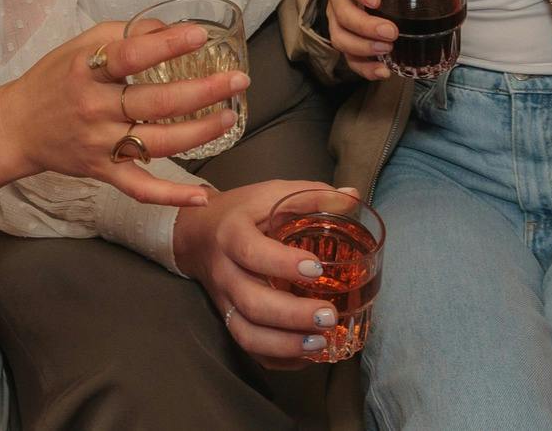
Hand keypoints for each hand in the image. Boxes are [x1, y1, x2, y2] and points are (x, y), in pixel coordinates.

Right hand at [0, 20, 245, 207]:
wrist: (17, 126)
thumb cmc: (54, 78)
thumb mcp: (80, 45)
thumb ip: (125, 34)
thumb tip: (172, 28)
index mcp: (87, 71)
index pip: (130, 56)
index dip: (166, 45)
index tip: (200, 36)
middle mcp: (94, 109)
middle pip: (155, 103)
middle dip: (203, 91)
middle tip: (238, 80)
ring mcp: (99, 144)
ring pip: (156, 143)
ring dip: (199, 133)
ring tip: (229, 117)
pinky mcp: (102, 172)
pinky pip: (140, 188)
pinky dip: (171, 196)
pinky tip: (202, 194)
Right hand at [174, 181, 349, 366]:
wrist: (198, 234)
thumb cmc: (243, 213)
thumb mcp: (271, 193)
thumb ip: (311, 195)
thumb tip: (353, 197)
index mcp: (232, 234)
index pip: (251, 252)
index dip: (282, 263)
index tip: (317, 268)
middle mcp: (225, 272)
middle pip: (251, 302)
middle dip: (291, 315)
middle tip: (330, 316)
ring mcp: (225, 301)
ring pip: (246, 333)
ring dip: (285, 344)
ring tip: (322, 342)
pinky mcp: (229, 319)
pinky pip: (249, 349)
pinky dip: (279, 358)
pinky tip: (308, 353)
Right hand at [320, 0, 395, 81]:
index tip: (375, 0)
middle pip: (342, 13)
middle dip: (365, 26)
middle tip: (391, 32)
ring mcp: (338, 17)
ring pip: (340, 37)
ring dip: (362, 47)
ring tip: (387, 50)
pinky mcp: (345, 37)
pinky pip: (347, 56)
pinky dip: (364, 67)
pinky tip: (383, 70)